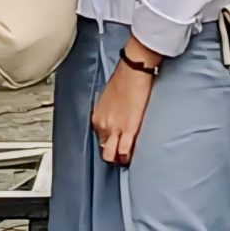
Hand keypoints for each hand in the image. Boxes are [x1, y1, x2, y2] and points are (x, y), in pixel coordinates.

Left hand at [90, 50, 154, 165]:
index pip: (99, 138)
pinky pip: (124, 151)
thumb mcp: (107, 98)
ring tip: (126, 158)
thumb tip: (113, 117)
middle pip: (103, 149)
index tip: (114, 144)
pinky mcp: (129, 129)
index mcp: (97, 117)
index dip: (108, 142)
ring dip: (119, 158)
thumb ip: (107, 112)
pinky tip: (132, 156)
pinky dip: (127, 157)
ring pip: (111, 155)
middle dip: (111, 155)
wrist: (132, 71)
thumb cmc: (122, 79)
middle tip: (119, 155)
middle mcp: (103, 125)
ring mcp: (115, 128)